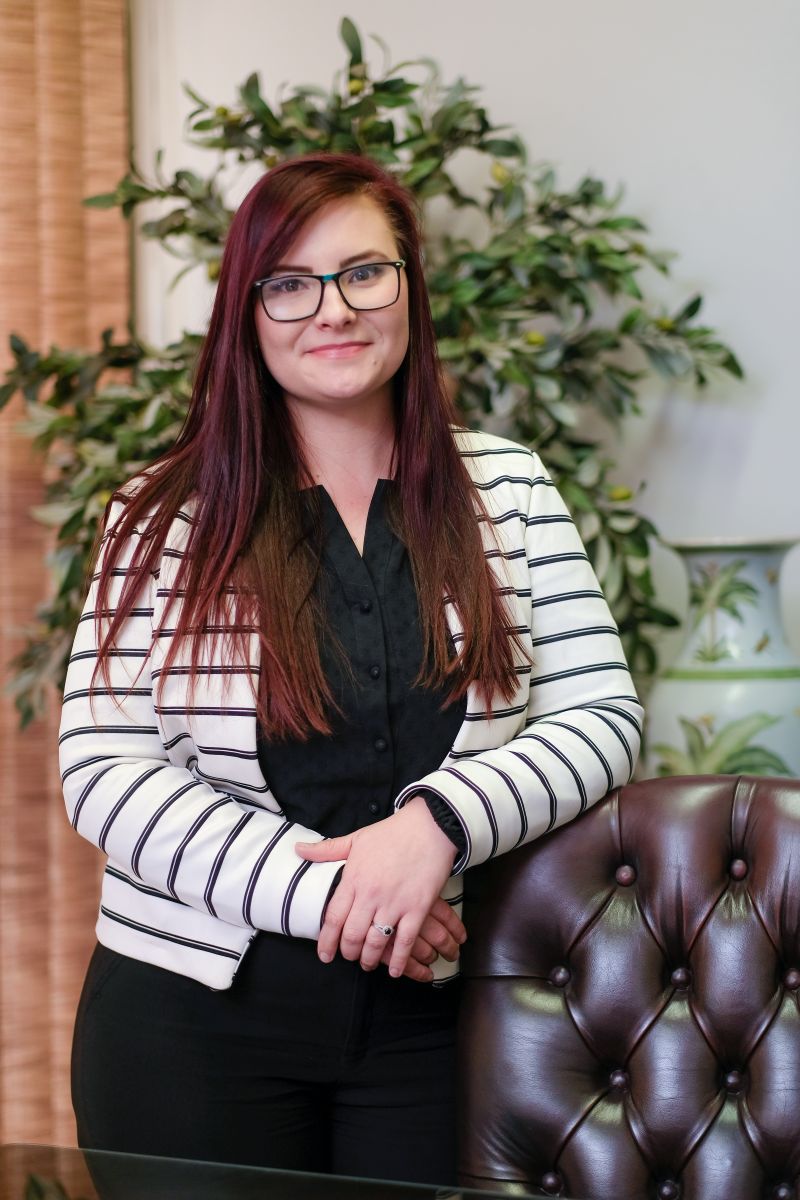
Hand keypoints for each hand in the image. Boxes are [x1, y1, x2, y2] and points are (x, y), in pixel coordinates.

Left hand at [296, 795, 458, 977]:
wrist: (429, 826)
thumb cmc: (392, 832)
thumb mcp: (356, 839)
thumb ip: (327, 850)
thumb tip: (298, 849)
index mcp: (354, 879)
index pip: (333, 917)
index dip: (326, 941)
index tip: (324, 955)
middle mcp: (371, 895)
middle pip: (352, 935)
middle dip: (348, 952)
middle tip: (349, 957)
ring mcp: (395, 903)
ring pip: (376, 942)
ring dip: (370, 959)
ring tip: (369, 964)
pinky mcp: (417, 908)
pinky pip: (405, 941)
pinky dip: (399, 959)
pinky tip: (395, 970)